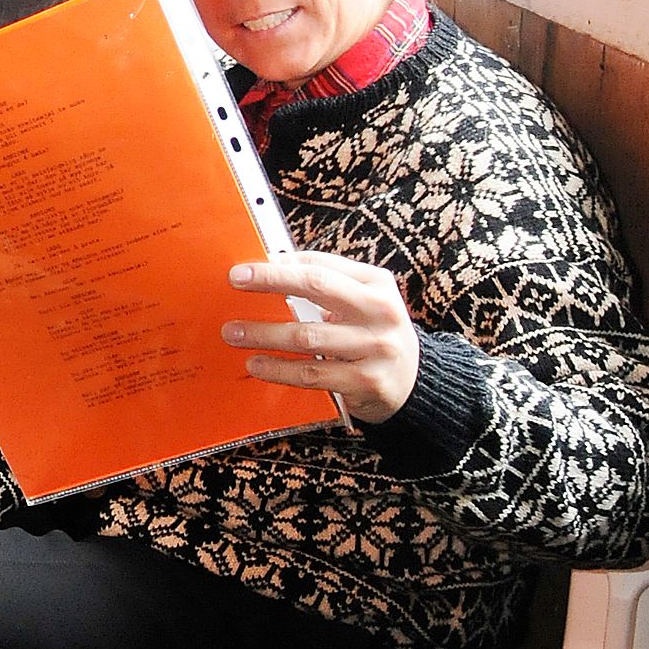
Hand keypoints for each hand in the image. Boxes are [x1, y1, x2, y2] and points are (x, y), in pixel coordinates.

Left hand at [223, 254, 420, 424]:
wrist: (415, 384)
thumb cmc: (374, 334)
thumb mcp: (363, 303)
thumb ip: (327, 285)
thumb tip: (273, 266)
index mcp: (377, 284)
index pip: (322, 266)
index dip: (282, 264)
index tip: (246, 266)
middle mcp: (381, 311)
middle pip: (317, 287)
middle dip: (272, 281)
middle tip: (236, 280)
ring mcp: (376, 348)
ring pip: (308, 336)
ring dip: (264, 333)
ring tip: (233, 332)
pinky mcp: (366, 382)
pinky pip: (312, 374)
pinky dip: (279, 369)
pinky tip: (256, 364)